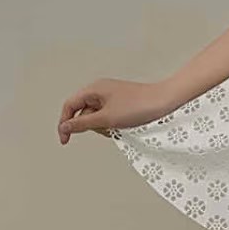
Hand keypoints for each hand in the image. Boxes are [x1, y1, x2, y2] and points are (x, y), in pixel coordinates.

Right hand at [57, 78, 174, 144]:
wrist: (164, 102)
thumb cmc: (138, 106)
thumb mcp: (106, 119)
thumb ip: (82, 124)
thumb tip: (64, 127)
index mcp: (94, 88)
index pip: (69, 106)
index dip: (65, 123)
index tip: (66, 140)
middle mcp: (101, 90)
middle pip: (83, 113)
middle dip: (92, 125)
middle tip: (108, 127)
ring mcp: (111, 97)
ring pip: (96, 118)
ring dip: (104, 127)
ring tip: (119, 126)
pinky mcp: (120, 104)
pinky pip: (108, 118)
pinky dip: (113, 125)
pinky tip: (125, 126)